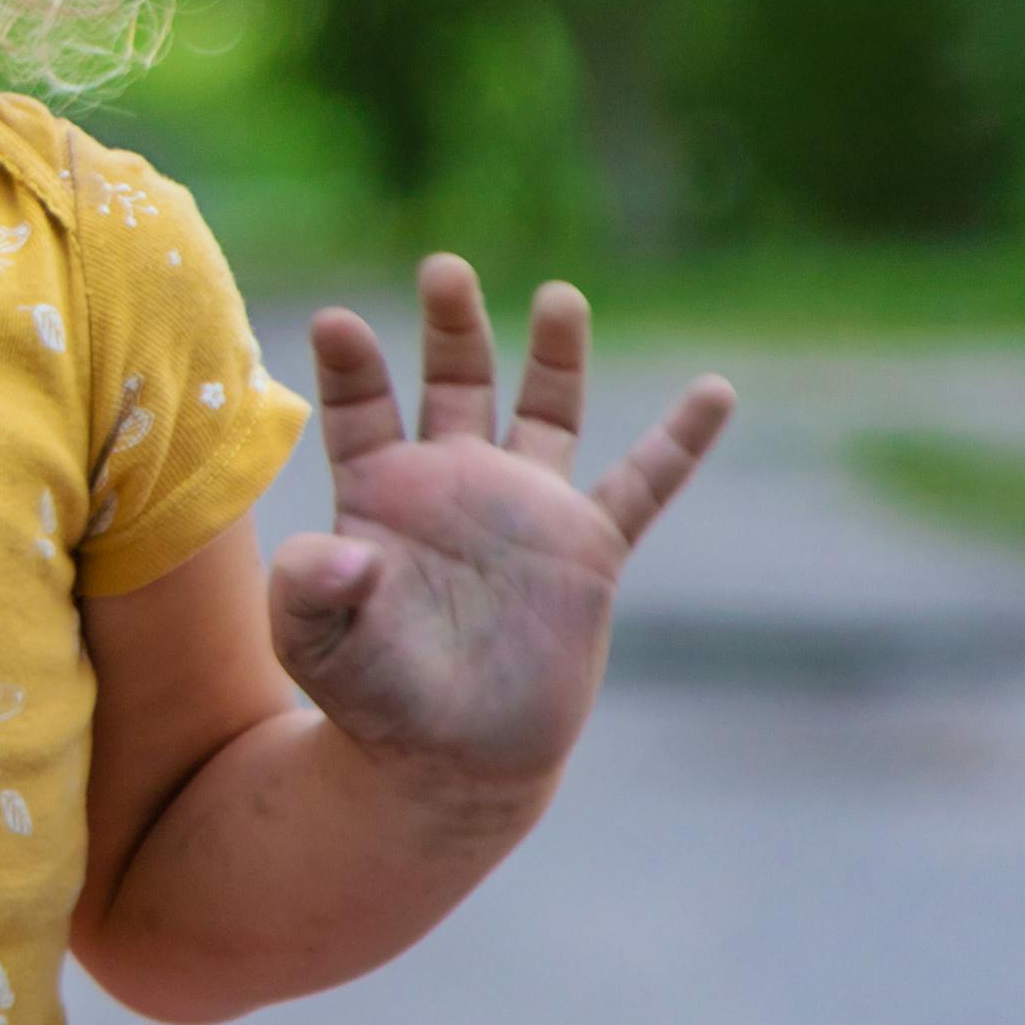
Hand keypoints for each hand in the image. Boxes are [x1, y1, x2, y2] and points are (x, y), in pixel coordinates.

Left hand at [271, 255, 733, 799]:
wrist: (450, 757)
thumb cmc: (372, 697)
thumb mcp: (318, 645)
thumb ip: (309, 593)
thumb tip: (340, 554)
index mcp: (379, 491)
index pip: (362, 407)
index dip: (351, 366)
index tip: (335, 321)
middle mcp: (452, 481)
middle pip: (454, 378)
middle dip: (452, 323)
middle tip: (444, 267)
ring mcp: (524, 507)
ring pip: (545, 410)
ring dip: (554, 354)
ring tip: (559, 297)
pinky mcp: (586, 550)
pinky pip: (643, 484)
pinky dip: (680, 441)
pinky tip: (715, 391)